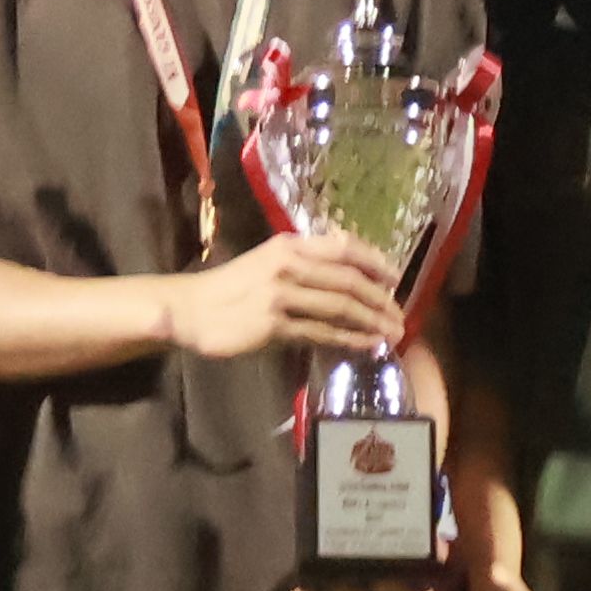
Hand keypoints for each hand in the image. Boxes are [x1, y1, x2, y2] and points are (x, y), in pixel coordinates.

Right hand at [172, 229, 402, 361]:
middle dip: (380, 298)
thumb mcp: (267, 262)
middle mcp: (288, 264)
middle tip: (400, 314)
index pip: (343, 246)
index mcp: (288, 245)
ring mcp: (282, 295)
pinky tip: (367, 345)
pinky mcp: (274, 325)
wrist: (191, 309)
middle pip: (349, 279)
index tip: (395, 277)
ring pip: (340, 306)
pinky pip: (322, 332)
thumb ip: (302, 262)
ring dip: (372, 320)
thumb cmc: (230, 288)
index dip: (375, 261)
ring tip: (392, 332)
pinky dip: (349, 339)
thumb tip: (345, 271)